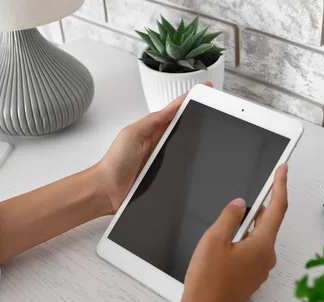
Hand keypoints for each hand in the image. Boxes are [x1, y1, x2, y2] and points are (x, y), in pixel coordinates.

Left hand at [93, 82, 211, 214]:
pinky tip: (200, 162)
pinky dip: (192, 165)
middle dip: (200, 118)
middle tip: (216, 108)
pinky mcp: (166, 176)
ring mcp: (164, 159)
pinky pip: (184, 168)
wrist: (107, 190)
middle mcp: (160, 143)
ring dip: (199, 142)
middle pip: (185, 127)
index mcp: (152, 129)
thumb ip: (151, 121)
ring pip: (188, 147)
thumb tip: (171, 108)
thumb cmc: (115, 162)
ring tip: (214, 132)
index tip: (205, 89)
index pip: (175, 111)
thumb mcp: (132, 134)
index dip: (189, 100)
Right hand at [180, 164, 288, 301]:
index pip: (277, 208)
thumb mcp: (214, 240)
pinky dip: (246, 240)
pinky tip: (230, 240)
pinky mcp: (252, 278)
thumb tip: (241, 204)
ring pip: (259, 238)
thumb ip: (230, 217)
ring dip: (250, 225)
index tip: (283, 170)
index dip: (280, 186)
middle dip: (263, 205)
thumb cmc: (207, 280)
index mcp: (262, 245)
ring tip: (235, 216)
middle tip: (259, 187)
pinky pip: (254, 251)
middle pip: (269, 223)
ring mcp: (261, 270)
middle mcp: (267, 258)